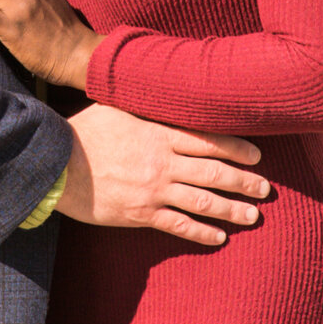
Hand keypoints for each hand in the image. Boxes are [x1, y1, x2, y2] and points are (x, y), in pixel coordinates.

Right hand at [59, 104, 270, 248]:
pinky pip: (178, 226)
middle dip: (244, 181)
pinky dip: (201, 232)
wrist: (56, 164)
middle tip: (266, 188)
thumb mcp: (117, 105)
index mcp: (158, 132)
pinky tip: (219, 237)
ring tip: (253, 215)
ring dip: (231, 209)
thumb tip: (163, 86)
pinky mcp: (139, 214)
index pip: (208, 141)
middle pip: (214, 172)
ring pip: (202, 201)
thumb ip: (145, 102)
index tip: (258, 156)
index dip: (237, 149)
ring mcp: (152, 190)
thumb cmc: (85, 130)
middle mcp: (162, 162)